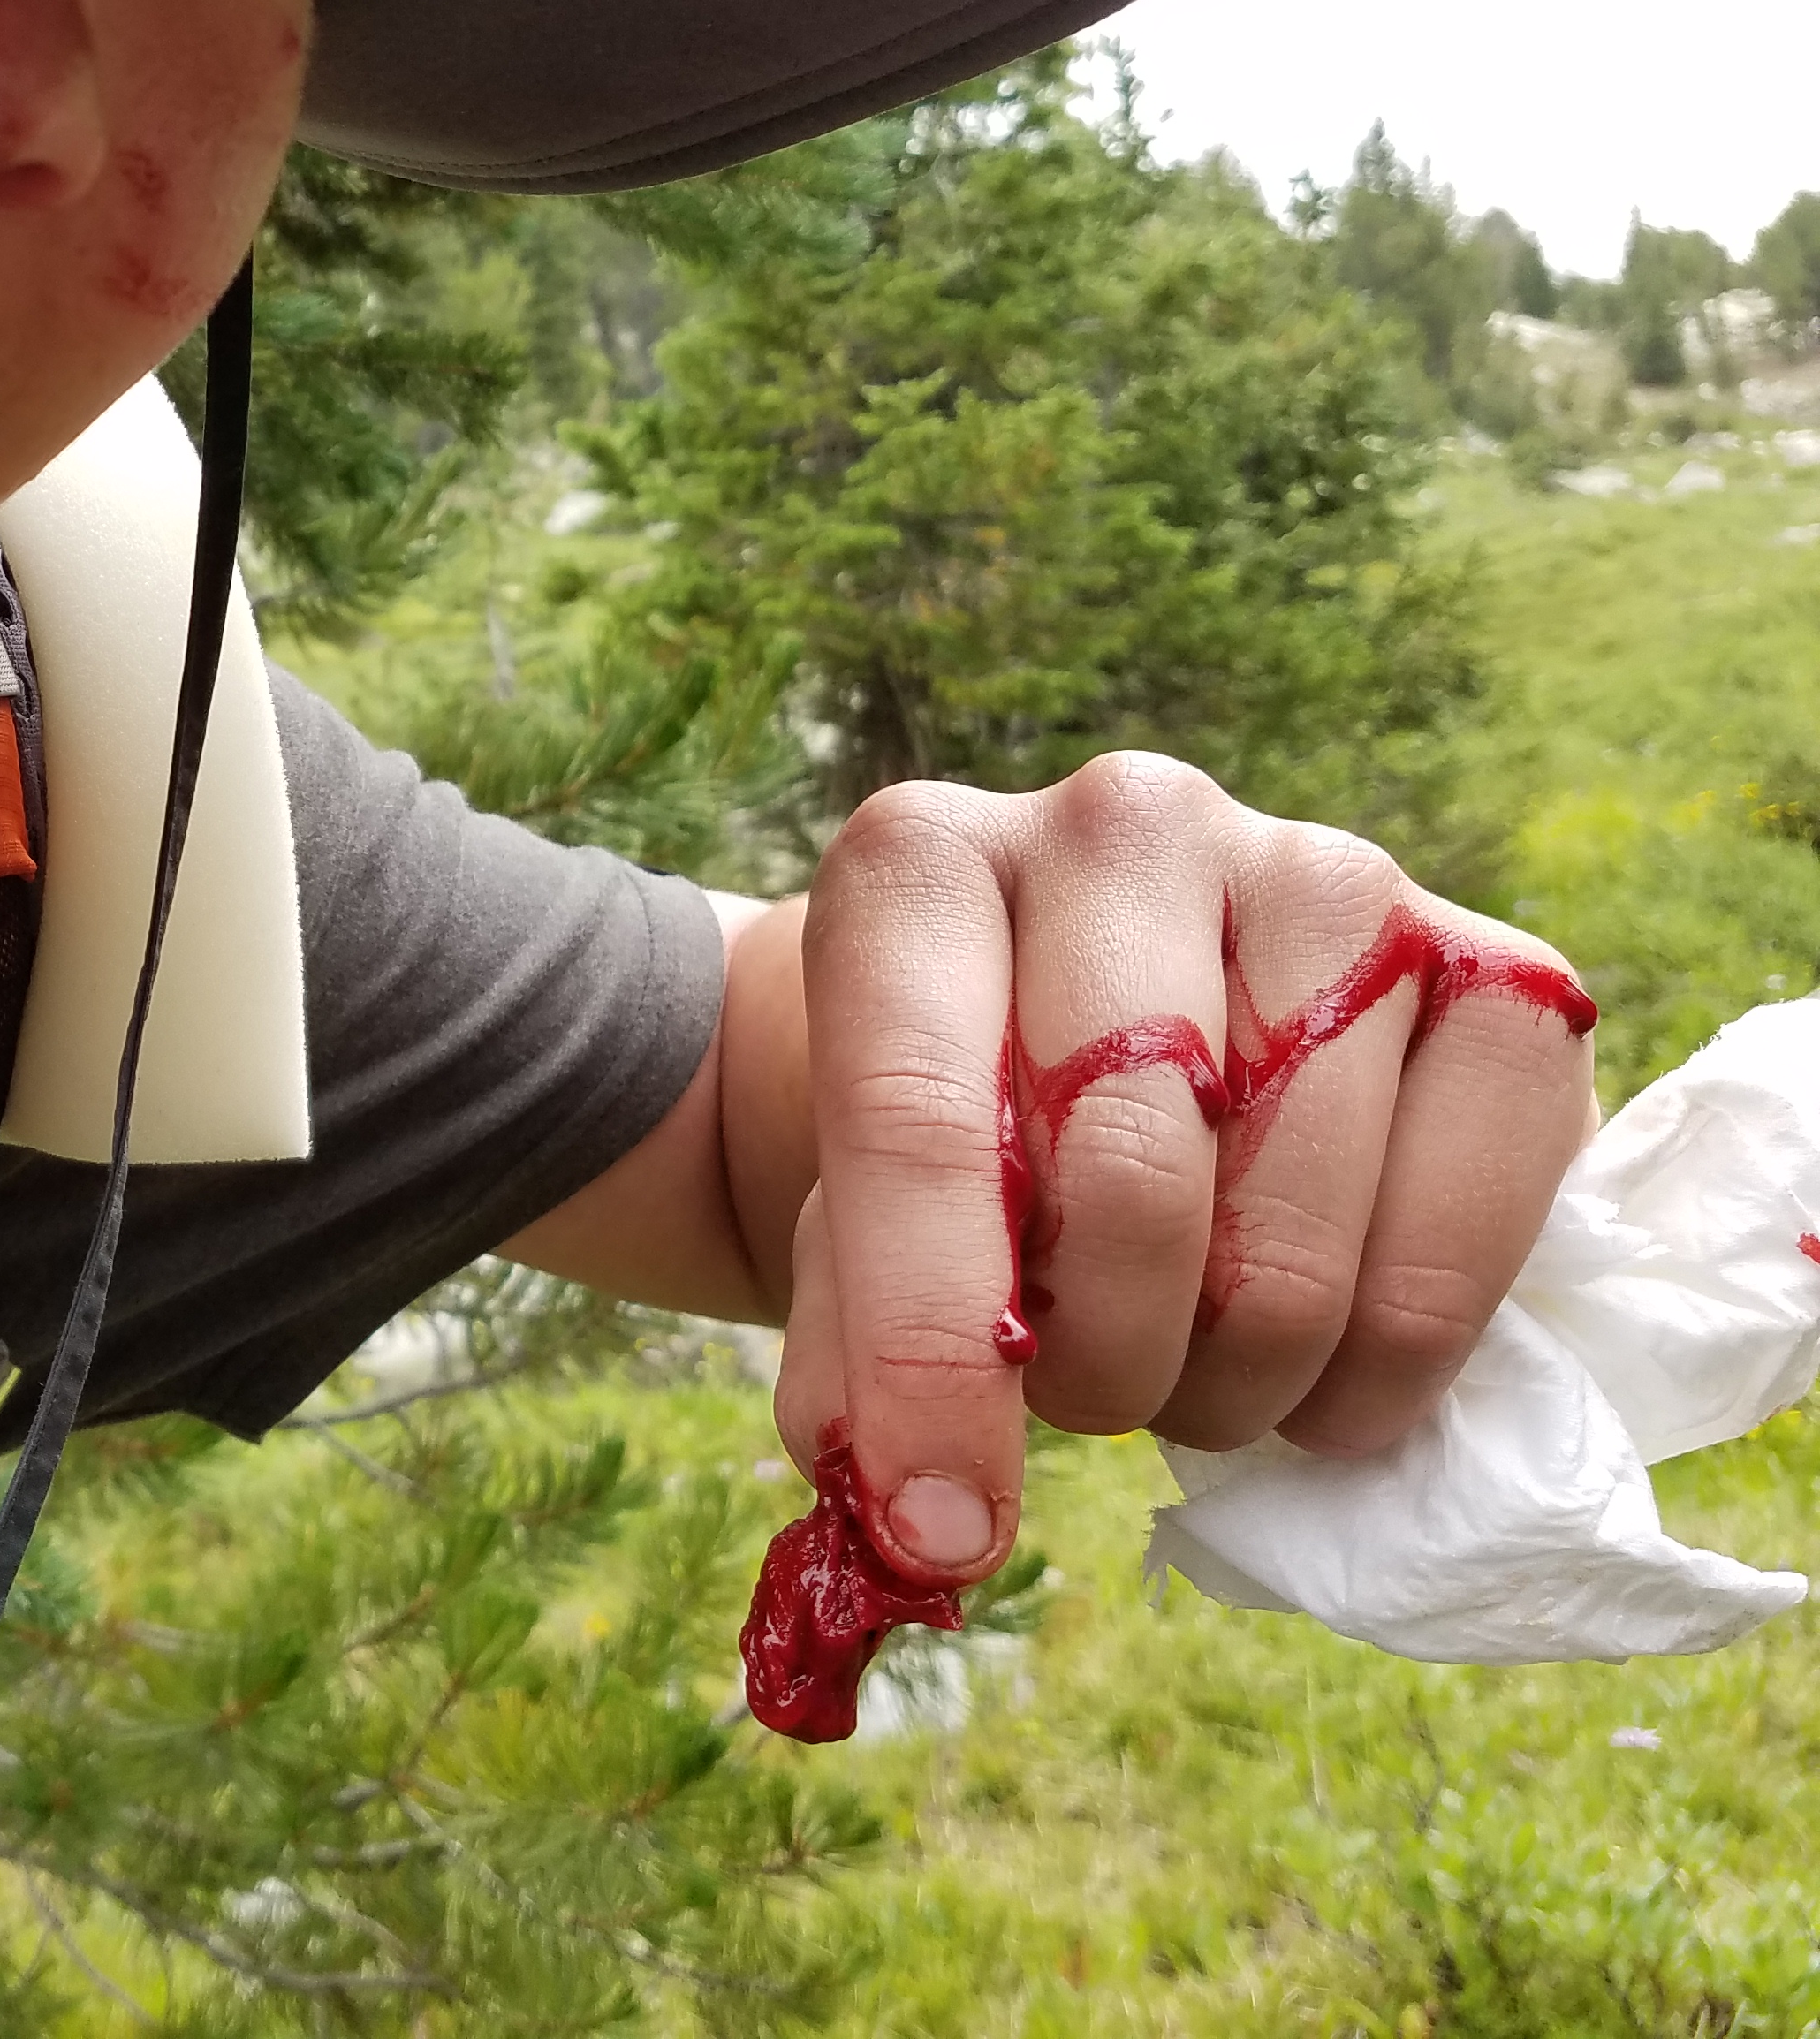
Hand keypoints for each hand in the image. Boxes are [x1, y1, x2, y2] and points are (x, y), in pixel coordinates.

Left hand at [767, 754, 1597, 1587]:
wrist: (1100, 1028)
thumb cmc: (965, 1127)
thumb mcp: (852, 1211)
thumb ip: (855, 1345)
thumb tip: (909, 1517)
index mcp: (924, 864)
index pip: (915, 1117)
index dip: (927, 1350)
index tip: (937, 1529)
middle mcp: (1127, 824)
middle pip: (1126, 1177)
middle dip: (1099, 1367)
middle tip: (1084, 1401)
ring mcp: (1328, 875)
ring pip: (1299, 1236)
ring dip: (1238, 1381)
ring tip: (1191, 1368)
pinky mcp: (1500, 965)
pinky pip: (1478, 1221)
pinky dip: (1396, 1356)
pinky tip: (1325, 1361)